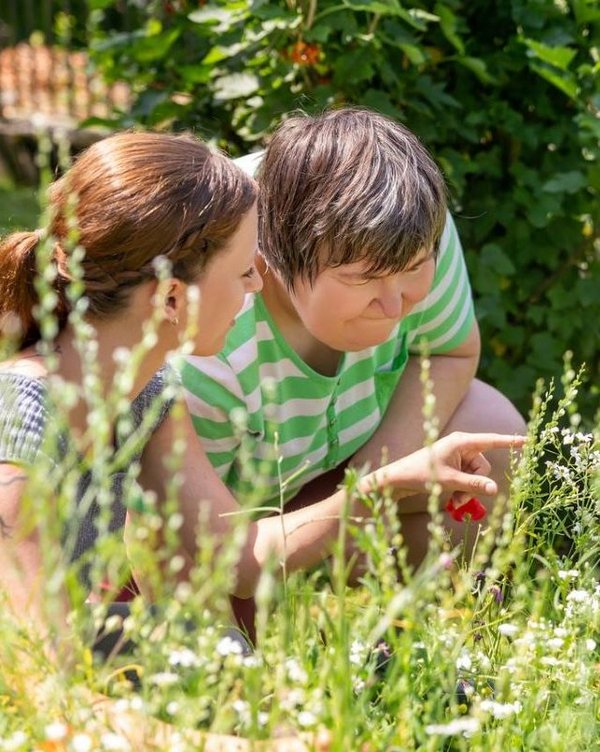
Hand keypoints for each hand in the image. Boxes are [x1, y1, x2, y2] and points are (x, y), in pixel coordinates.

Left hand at [368, 431, 525, 499]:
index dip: (511, 442)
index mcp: (462, 442)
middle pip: (484, 467)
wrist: (398, 478)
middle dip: (476, 484)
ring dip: (468, 490)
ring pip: (477, 476)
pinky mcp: (454, 466)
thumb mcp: (449, 481)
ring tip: (453, 501)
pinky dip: (463, 489)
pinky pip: (468, 478)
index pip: (492, 440)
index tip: (529, 440)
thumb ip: (473, 485)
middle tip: (460, 498)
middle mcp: (462, 446)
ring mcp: (458, 456)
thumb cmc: (421, 474)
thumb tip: (495, 489)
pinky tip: (452, 499)